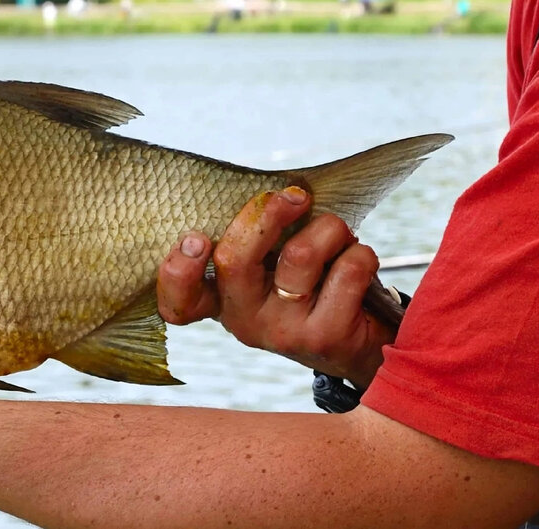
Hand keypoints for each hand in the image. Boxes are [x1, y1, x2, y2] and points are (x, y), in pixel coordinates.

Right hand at [156, 187, 392, 387]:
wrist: (361, 346)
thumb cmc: (312, 288)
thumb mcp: (274, 269)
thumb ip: (260, 240)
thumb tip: (277, 192)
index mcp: (222, 301)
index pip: (179, 302)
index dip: (177, 270)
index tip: (195, 238)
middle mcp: (244, 321)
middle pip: (234, 260)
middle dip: (267, 214)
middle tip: (295, 197)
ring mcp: (282, 333)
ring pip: (301, 253)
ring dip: (330, 228)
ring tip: (340, 236)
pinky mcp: (325, 336)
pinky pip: (347, 268)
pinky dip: (361, 252)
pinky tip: (358, 263)